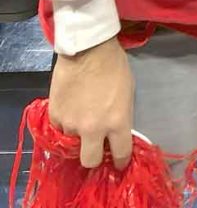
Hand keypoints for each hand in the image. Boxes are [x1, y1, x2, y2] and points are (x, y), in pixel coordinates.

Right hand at [48, 36, 134, 168]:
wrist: (88, 48)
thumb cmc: (114, 66)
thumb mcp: (127, 93)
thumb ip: (120, 117)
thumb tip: (114, 134)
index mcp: (117, 122)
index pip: (121, 154)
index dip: (120, 160)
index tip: (118, 161)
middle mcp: (94, 128)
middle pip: (90, 161)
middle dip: (94, 156)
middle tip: (95, 145)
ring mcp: (72, 124)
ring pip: (73, 143)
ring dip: (78, 134)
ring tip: (82, 113)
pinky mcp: (55, 116)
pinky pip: (60, 129)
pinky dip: (66, 122)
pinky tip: (71, 106)